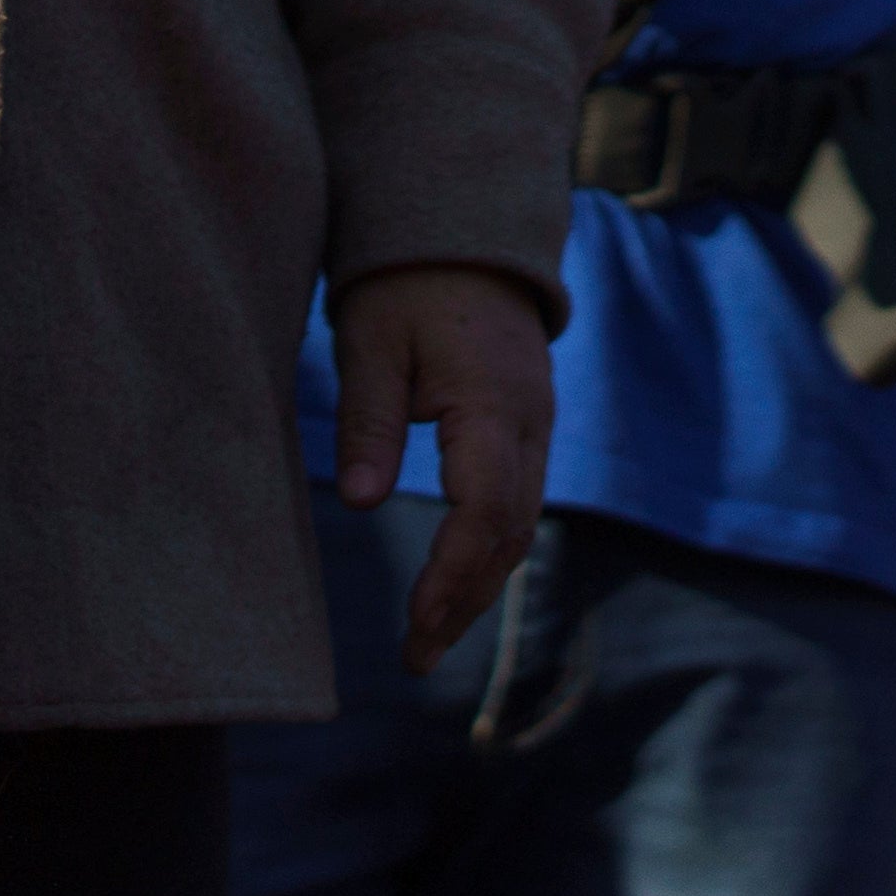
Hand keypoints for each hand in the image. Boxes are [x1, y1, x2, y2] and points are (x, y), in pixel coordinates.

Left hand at [331, 264, 559, 670]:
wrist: (466, 238)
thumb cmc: (406, 284)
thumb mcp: (370, 341)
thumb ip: (367, 421)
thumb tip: (357, 502)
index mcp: (493, 404)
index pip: (485, 509)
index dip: (452, 572)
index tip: (415, 619)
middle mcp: (530, 426)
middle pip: (509, 536)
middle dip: (463, 601)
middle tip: (413, 657)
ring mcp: (538, 432)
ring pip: (519, 530)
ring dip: (477, 589)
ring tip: (428, 639)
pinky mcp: (528, 435)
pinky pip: (517, 510)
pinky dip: (488, 557)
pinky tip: (455, 589)